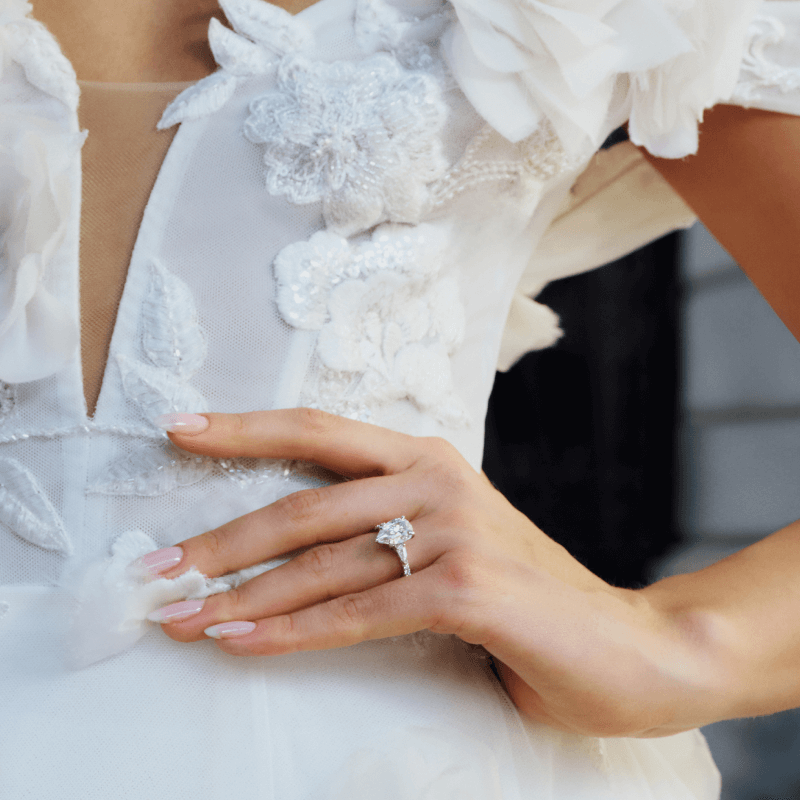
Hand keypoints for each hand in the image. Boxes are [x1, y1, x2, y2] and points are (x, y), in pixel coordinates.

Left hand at [147, 409, 717, 737]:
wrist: (628, 645)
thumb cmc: (527, 595)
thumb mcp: (451, 541)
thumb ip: (385, 531)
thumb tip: (288, 554)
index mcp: (428, 458)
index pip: (320, 432)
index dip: (247, 429)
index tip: (181, 430)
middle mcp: (438, 479)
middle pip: (303, 504)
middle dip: (220, 540)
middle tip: (155, 567)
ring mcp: (455, 529)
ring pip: (321, 564)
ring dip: (240, 597)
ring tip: (181, 617)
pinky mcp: (467, 588)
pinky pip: (357, 614)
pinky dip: (293, 633)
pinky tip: (243, 643)